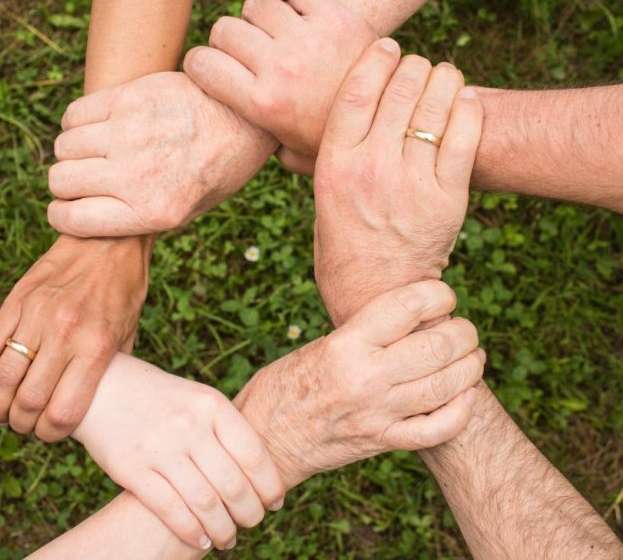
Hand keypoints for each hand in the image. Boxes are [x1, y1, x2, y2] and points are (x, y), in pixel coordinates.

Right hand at [0, 235, 150, 440]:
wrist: (109, 239)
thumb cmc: (124, 291)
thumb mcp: (128, 334)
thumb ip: (109, 370)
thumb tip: (95, 407)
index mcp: (96, 346)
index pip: (63, 412)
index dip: (51, 434)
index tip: (50, 434)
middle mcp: (65, 333)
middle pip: (27, 401)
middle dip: (21, 424)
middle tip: (24, 425)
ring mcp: (36, 315)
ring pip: (2, 378)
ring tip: (1, 413)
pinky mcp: (16, 300)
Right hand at [47, 72, 276, 237]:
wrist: (246, 118)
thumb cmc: (217, 169)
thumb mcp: (188, 211)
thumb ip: (140, 218)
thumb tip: (89, 218)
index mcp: (153, 212)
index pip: (72, 219)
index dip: (62, 215)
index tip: (67, 209)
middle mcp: (137, 175)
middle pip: (61, 180)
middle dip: (66, 184)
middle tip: (85, 178)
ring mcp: (130, 134)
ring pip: (64, 146)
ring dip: (72, 152)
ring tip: (95, 151)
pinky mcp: (129, 98)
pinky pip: (74, 114)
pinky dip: (76, 123)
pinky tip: (99, 126)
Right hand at [73, 355, 284, 550]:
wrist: (103, 387)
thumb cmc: (161, 398)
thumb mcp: (198, 399)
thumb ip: (226, 429)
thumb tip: (262, 472)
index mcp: (211, 404)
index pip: (254, 455)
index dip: (269, 485)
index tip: (275, 502)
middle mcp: (189, 425)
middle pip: (233, 484)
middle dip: (250, 513)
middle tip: (253, 523)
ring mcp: (160, 447)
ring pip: (205, 503)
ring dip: (223, 530)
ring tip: (228, 539)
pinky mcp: (132, 469)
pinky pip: (170, 509)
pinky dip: (191, 532)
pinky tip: (201, 541)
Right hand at [184, 0, 375, 174]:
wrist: (391, 120)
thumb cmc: (334, 140)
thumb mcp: (291, 155)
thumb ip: (260, 145)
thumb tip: (236, 139)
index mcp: (262, 105)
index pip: (201, 64)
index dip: (199, 64)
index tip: (210, 68)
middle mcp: (280, 68)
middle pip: (225, 30)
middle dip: (227, 41)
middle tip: (245, 54)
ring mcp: (308, 39)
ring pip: (256, 6)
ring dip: (258, 18)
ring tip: (273, 34)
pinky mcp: (335, 16)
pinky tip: (291, 6)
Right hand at [235, 280, 483, 487]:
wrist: (264, 440)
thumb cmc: (285, 385)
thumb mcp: (319, 346)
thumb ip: (364, 334)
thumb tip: (413, 319)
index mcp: (345, 344)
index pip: (407, 306)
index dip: (438, 294)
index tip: (443, 296)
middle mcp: (365, 377)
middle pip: (437, 346)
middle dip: (464, 333)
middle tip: (464, 330)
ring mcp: (377, 413)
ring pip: (446, 386)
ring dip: (470, 367)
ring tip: (473, 357)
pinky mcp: (382, 442)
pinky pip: (436, 429)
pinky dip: (461, 411)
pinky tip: (466, 396)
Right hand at [313, 40, 482, 325]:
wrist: (376, 296)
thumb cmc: (343, 247)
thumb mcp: (321, 199)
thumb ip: (324, 158)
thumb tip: (324, 119)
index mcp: (334, 166)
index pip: (356, 91)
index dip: (376, 59)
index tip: (387, 45)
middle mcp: (371, 168)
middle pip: (399, 89)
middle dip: (413, 66)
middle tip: (418, 66)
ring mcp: (411, 183)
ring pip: (434, 106)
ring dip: (443, 80)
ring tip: (444, 78)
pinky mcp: (447, 199)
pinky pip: (464, 136)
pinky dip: (468, 109)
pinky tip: (465, 100)